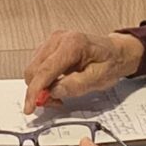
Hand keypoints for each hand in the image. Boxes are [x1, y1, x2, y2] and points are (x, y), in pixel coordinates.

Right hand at [23, 31, 143, 110]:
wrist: (115, 52)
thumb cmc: (110, 62)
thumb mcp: (98, 78)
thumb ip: (76, 85)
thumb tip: (53, 91)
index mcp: (72, 44)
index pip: (45, 70)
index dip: (35, 91)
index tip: (30, 107)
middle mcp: (59, 39)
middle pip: (34, 70)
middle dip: (38, 91)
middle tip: (55, 102)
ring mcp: (53, 41)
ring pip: (33, 69)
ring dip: (40, 87)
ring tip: (59, 94)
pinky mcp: (50, 47)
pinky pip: (38, 67)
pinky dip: (43, 80)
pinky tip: (56, 85)